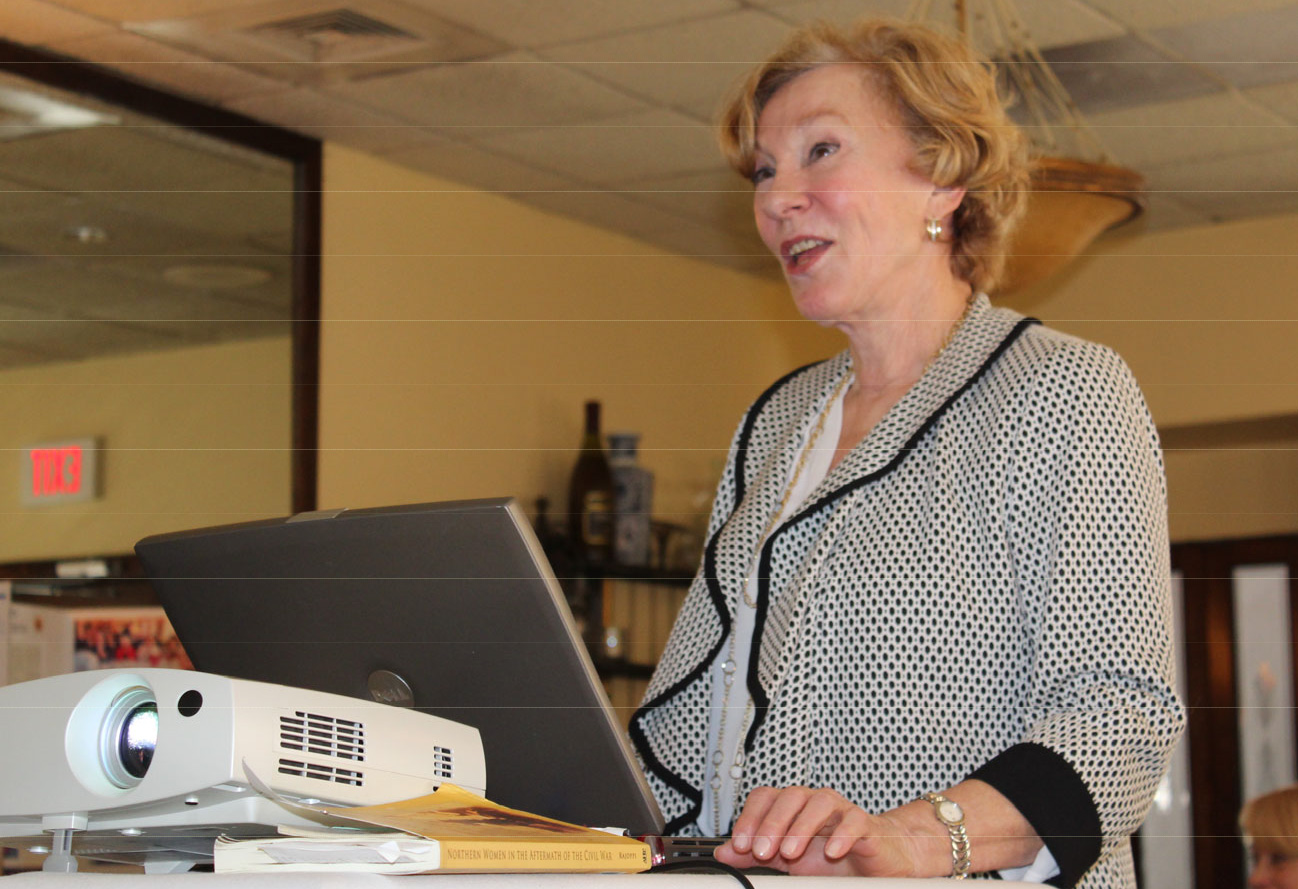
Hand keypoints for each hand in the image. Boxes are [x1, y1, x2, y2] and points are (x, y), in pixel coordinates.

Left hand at [714, 785, 925, 876]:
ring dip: (801, 826)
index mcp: (792, 809)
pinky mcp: (866, 825)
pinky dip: (842, 834)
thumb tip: (723, 853)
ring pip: (820, 802)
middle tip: (761, 851)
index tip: (740, 844)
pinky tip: (831, 851)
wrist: (874, 862)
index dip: (750, 817)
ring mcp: (841, 811)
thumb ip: (753, 856)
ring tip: (789, 853)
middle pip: (790, 796)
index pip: (765, 797)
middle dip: (771, 823)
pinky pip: (854, 821)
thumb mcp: (785, 861)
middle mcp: (813, 804)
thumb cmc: (830, 858)